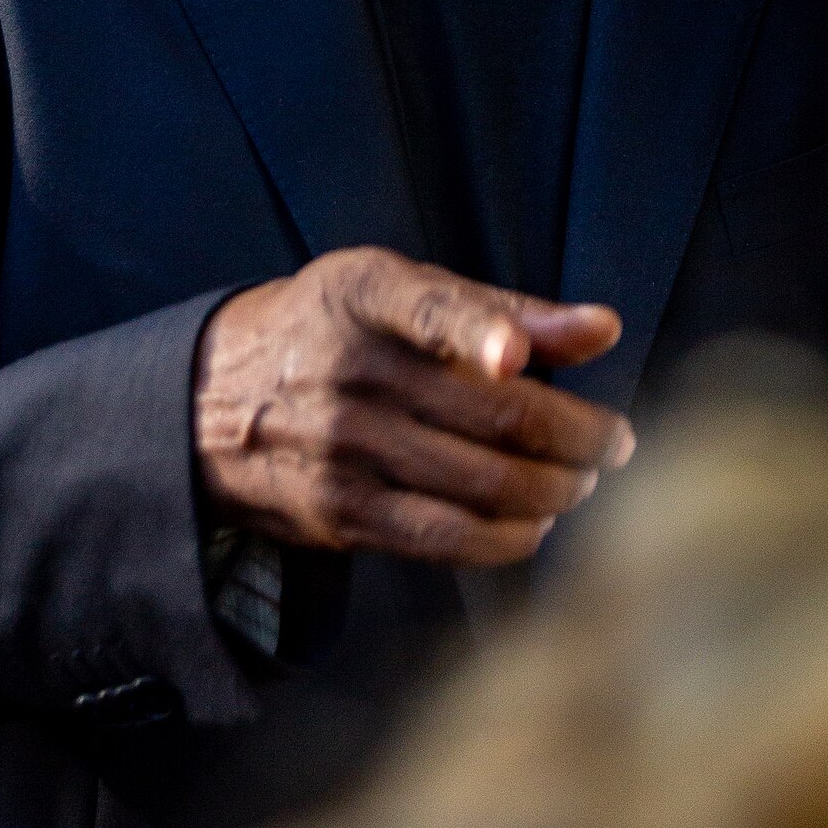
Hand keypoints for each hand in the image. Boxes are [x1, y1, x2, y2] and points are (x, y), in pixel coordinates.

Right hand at [192, 250, 631, 568]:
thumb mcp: (400, 288)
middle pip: (496, 416)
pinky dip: (510, 536)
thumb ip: (506, 306)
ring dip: (558, 489)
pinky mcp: (342, 514)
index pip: (427, 309)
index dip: (476, 332)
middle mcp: (354, 372)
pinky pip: (447, 538)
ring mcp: (346, 449)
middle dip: (581, 437)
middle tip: (615, 442)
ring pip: (485, 484)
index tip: (514, 356)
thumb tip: (604, 329)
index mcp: (367, 294)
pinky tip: (535, 521)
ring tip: (582, 479)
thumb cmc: (338, 330)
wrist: (212, 399)